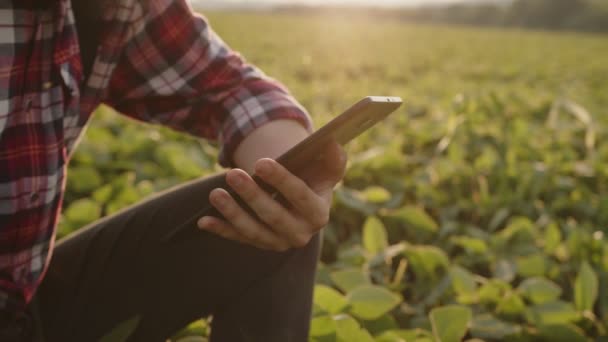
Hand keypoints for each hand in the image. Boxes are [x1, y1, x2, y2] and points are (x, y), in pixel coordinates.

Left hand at [197, 142, 346, 250]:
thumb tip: (332, 143)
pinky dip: (221, 230)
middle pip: (274, 217)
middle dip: (252, 196)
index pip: (300, 197)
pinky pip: (238, 237)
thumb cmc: (314, 177)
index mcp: (318, 214)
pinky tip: (204, 221)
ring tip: (215, 193)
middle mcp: (300, 234)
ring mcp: (278, 242)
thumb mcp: (326, 167)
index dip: (281, 180)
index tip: (261, 162)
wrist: (301, 197)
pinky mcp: (259, 242)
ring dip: (233, 213)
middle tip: (232, 174)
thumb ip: (333, 158)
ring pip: (253, 231)